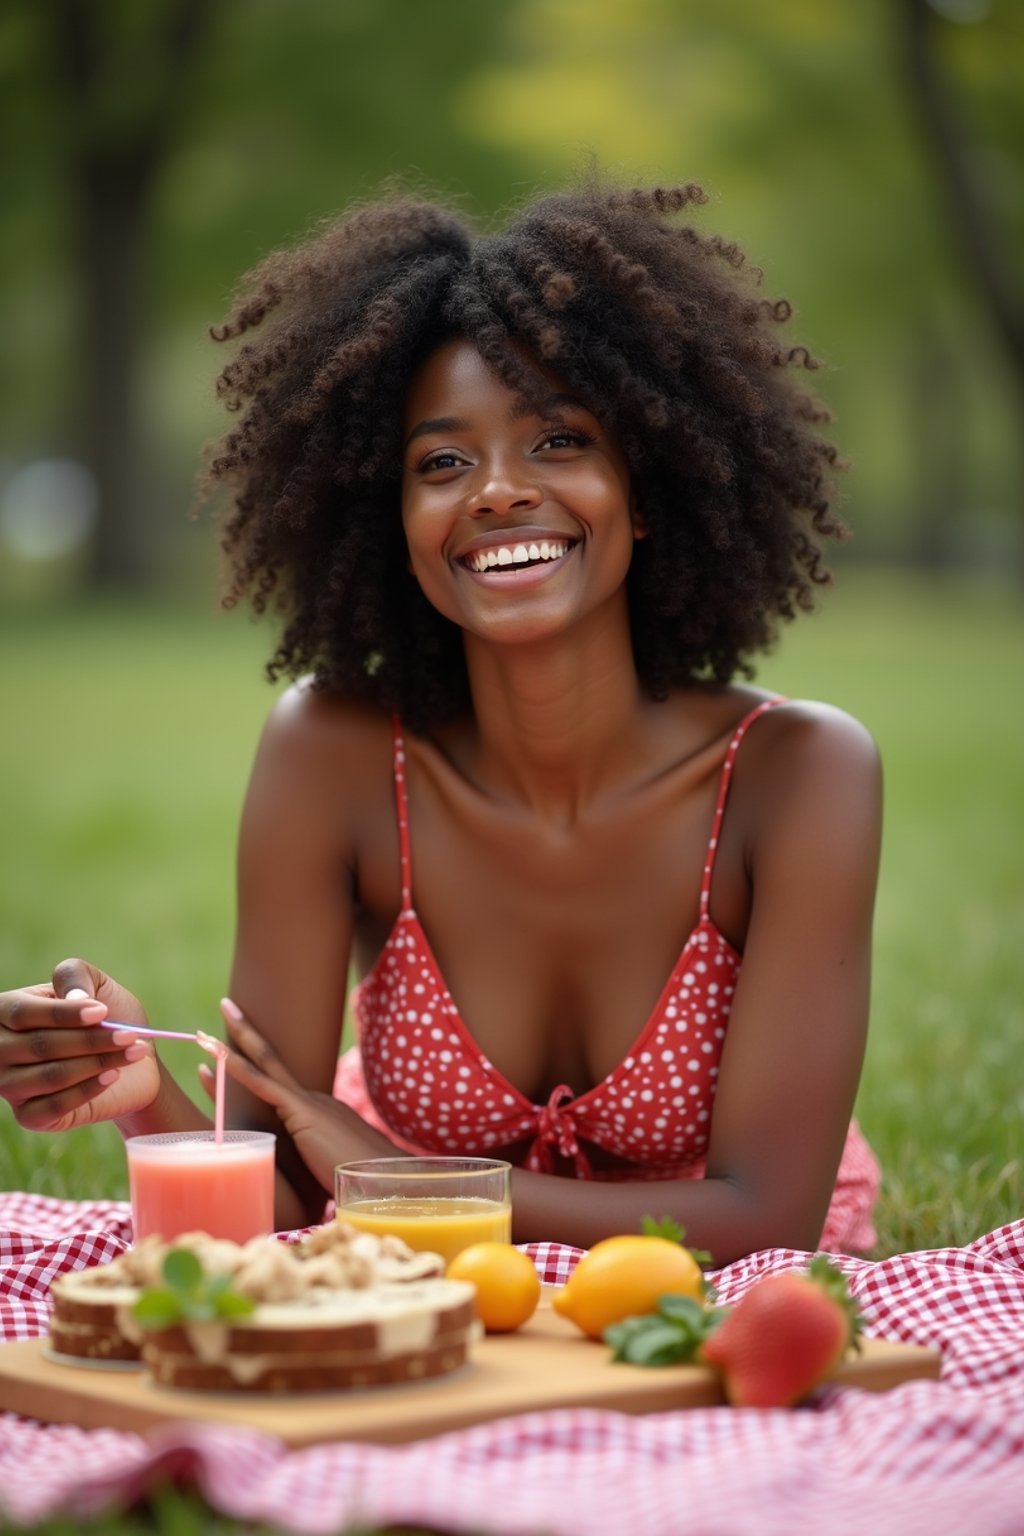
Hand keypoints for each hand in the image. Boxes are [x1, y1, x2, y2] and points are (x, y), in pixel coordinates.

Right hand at [0, 959, 159, 1131]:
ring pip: (51, 1076)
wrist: (130, 1060)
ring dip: (97, 1063)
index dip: (63, 1013)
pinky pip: (55, 1105)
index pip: (22, 1012)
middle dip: (89, 1040)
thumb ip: (76, 976)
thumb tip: (74, 998)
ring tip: (133, 1051)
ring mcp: (9, 1086)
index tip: (102, 1012)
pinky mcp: (29, 1116)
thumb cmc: (105, 1017)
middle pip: (39, 1046)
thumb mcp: (94, 984)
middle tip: (129, 1034)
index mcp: (5, 1012)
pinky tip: (113, 1075)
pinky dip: (88, 1089)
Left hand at [200, 998, 397, 1192]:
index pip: (277, 1083)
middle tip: (226, 1007)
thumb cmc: (363, 1183)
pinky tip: (219, 1061)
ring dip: (234, 1044)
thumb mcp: (333, 1169)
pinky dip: (240, 1071)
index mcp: (320, 1111)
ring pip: (264, 1064)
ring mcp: (308, 1102)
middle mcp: (314, 1098)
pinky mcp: (302, 1112)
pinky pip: (264, 1086)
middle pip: (271, 1060)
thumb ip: (317, 1164)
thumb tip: (310, 1177)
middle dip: (244, 1034)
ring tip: (206, 1031)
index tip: (228, 1057)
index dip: (250, 1068)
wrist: (386, 1182)